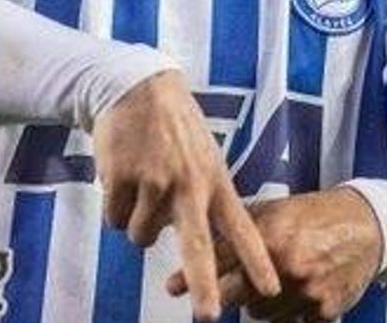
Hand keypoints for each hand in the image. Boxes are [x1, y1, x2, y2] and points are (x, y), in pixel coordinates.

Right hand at [91, 70, 279, 319]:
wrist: (136, 87)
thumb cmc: (174, 129)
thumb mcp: (205, 158)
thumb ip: (205, 198)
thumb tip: (193, 245)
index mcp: (214, 181)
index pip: (241, 228)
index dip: (256, 261)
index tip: (271, 289)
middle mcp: (188, 184)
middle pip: (197, 246)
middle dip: (204, 285)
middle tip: (209, 317)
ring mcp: (154, 181)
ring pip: (140, 237)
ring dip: (136, 221)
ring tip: (141, 183)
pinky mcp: (121, 177)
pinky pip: (114, 220)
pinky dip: (114, 207)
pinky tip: (122, 175)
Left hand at [169, 188, 381, 321]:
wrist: (365, 226)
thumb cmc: (315, 215)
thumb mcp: (274, 210)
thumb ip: (241, 227)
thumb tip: (201, 236)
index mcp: (270, 235)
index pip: (220, 260)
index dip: (192, 276)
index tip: (173, 288)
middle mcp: (286, 264)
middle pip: (235, 296)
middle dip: (221, 298)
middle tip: (208, 304)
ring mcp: (305, 290)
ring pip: (260, 315)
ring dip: (257, 306)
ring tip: (271, 286)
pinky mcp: (323, 310)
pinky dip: (287, 313)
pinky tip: (295, 294)